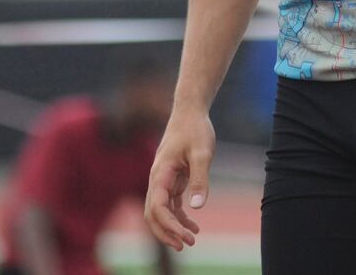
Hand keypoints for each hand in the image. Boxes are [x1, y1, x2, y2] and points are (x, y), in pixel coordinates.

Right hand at [145, 107, 214, 250]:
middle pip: (152, 214)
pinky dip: (178, 216)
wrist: (190, 111)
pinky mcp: (171, 178)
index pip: (157, 207)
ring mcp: (163, 179)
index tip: (186, 237)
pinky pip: (170, 204)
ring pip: (160, 211)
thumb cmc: (195, 129)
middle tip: (186, 245)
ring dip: (172, 227)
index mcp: (160, 173)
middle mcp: (157, 178)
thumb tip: (197, 207)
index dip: (169, 226)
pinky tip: (193, 225)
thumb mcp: (202, 153)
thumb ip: (200, 179)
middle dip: (166, 232)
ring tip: (191, 240)